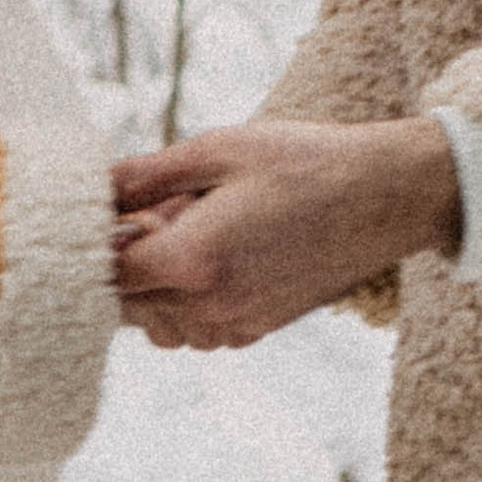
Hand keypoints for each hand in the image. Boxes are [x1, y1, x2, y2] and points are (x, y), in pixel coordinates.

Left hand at [109, 117, 459, 348]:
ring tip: (185, 232)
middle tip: (152, 212)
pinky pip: (198, 331)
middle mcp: (212, 306)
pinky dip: (188, 303)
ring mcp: (237, 325)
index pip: (108, 274)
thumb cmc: (306, 163)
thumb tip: (95, 186)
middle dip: (124, 265)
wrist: (386, 195)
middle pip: (126, 308)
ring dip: (154, 288)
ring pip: (160, 327)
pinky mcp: (259, 329)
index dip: (97, 242)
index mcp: (194, 259)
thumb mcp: (218, 150)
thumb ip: (146, 175)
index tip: (106, 210)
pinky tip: (213, 256)